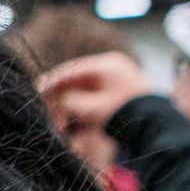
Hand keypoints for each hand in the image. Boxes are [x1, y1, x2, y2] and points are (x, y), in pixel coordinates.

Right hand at [39, 52, 153, 141]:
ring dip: (69, 109)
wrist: (153, 126)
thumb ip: (68, 100)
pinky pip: (92, 98)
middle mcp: (112, 68)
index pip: (71, 69)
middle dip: (60, 101)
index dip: (51, 81)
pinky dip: (80, 110)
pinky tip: (73, 124)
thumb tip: (55, 99)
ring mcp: (116, 80)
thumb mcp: (90, 107)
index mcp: (107, 64)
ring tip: (62, 126)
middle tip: (50, 117)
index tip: (36, 90)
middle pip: (76, 82)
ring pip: (82, 91)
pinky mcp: (117, 93)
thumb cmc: (123, 113)